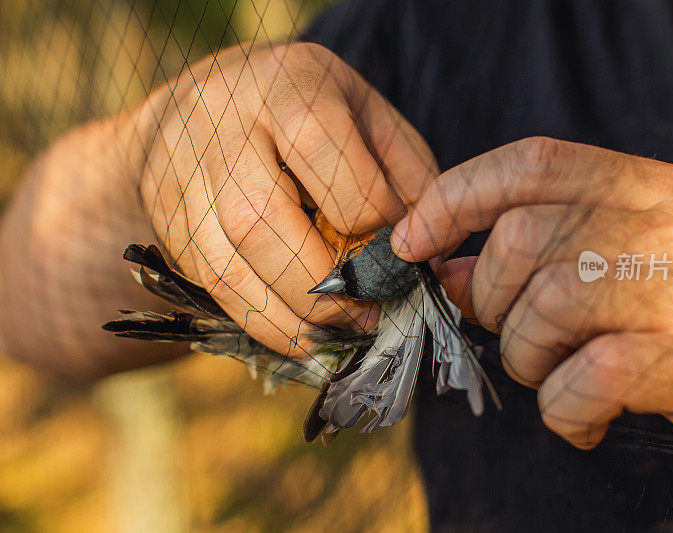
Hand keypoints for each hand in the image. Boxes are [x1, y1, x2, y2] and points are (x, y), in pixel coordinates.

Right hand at [137, 42, 436, 357]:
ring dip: (288, 317)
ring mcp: (178, 172)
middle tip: (367, 312)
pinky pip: (208, 285)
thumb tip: (426, 253)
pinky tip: (297, 333)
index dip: (372, 217)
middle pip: (260, 220)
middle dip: (322, 284)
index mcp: (285, 84)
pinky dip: (257, 321)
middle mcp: (218, 121)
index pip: (325, 156)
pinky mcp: (164, 216)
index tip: (400, 250)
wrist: (200, 105)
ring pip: (225, 265)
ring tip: (335, 333)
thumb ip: (404, 172)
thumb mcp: (367, 113)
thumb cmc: (303, 109)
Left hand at [392, 137, 672, 517]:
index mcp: (659, 187)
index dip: (457, 195)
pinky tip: (586, 420)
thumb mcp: (636, 266)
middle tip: (521, 339)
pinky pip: (582, 380)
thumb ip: (548, 254)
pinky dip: (563, 411)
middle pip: (523, 241)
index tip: (415, 237)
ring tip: (559, 379)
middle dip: (494, 302)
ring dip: (528, 358)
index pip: (536, 162)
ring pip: (544, 308)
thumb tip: (448, 265)